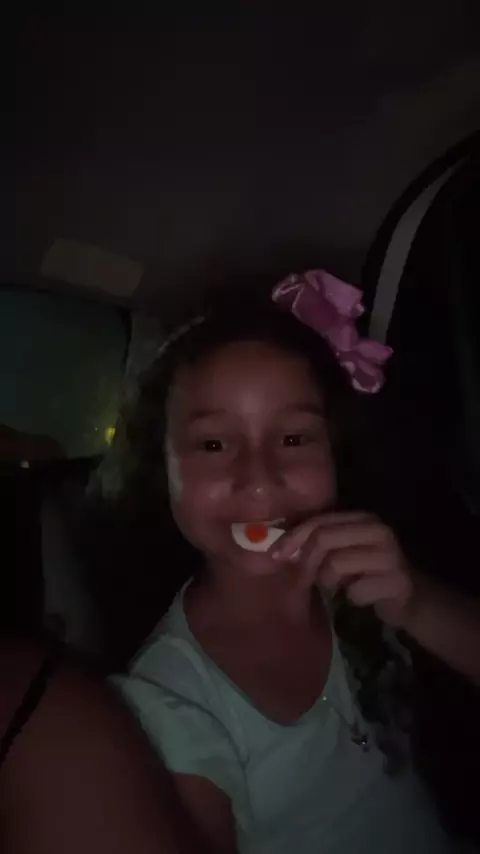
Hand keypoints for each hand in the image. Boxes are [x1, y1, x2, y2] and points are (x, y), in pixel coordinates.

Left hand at [273, 512, 416, 626]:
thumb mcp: (345, 552)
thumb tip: (280, 548)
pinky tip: (362, 597)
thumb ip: (320, 544)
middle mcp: (378, 530)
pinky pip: (355, 591)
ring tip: (339, 587)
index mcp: (363, 518)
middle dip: (308, 561)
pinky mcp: (397, 581)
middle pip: (324, 538)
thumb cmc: (369, 573)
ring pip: (336, 564)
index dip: (293, 537)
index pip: (319, 521)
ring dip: (330, 582)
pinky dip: (352, 598)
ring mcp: (390, 554)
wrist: (411, 597)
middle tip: (308, 579)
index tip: (275, 556)